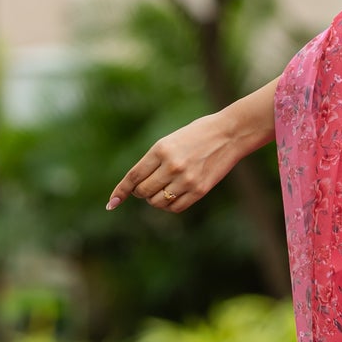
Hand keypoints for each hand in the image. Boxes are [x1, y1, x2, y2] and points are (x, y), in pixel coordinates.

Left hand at [107, 111, 243, 214]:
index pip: (133, 176)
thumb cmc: (198, 134)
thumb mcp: (171, 141)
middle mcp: (172, 165)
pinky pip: (175, 207)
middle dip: (141, 192)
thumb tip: (137, 186)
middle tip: (147, 187)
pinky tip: (173, 196)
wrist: (230, 134)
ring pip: (157, 202)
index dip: (121, 191)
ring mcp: (186, 179)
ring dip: (155, 199)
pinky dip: (169, 205)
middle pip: (143, 191)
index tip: (112, 203)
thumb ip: (154, 161)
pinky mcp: (199, 190)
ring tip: (163, 189)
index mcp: (161, 149)